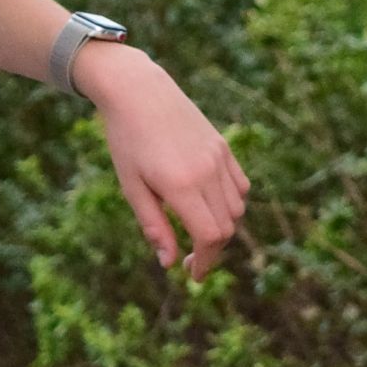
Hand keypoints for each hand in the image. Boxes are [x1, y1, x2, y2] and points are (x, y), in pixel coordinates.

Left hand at [76, 44, 249, 277]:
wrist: (138, 91)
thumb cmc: (126, 140)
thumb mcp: (132, 187)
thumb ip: (154, 226)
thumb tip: (169, 264)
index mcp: (181, 185)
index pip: (209, 237)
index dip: (205, 262)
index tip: (193, 275)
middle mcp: (207, 172)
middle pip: (226, 227)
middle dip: (211, 250)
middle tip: (190, 261)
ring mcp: (219, 158)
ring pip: (237, 209)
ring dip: (222, 228)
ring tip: (197, 232)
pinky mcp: (223, 147)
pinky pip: (240, 186)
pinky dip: (232, 204)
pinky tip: (210, 207)